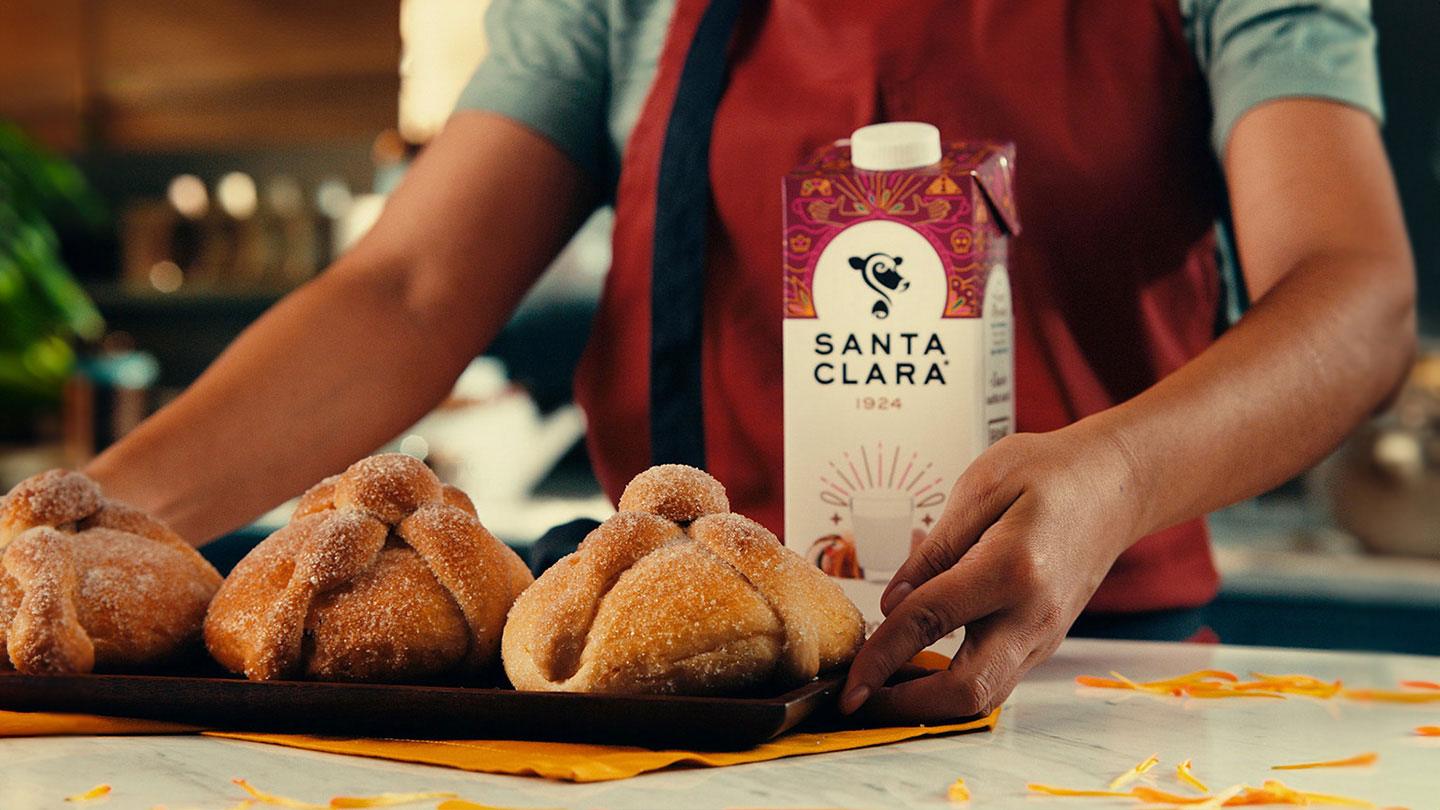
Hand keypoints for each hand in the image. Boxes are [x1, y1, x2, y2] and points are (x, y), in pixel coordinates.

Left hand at [838, 425, 1141, 723]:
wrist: (1116, 484)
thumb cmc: (1048, 473)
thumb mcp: (981, 488)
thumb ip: (934, 551)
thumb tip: (892, 603)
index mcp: (1011, 569)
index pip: (929, 624)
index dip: (879, 656)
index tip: (846, 680)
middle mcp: (1033, 615)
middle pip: (968, 693)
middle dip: (906, 706)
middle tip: (859, 698)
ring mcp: (1044, 636)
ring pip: (985, 698)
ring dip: (929, 703)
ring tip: (880, 686)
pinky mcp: (1044, 642)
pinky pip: (996, 680)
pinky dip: (953, 686)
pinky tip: (917, 668)